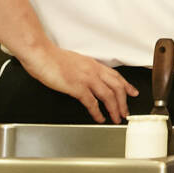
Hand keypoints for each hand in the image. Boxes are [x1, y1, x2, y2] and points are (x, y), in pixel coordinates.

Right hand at [18, 44, 137, 123]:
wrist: (41, 54)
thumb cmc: (52, 57)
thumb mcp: (75, 61)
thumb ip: (85, 69)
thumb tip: (89, 78)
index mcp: (93, 64)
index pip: (116, 76)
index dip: (126, 86)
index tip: (132, 93)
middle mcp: (94, 71)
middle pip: (117, 87)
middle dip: (124, 102)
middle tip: (126, 112)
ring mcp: (87, 79)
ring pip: (109, 96)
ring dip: (114, 109)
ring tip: (116, 118)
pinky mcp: (77, 87)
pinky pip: (92, 102)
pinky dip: (97, 112)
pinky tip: (99, 118)